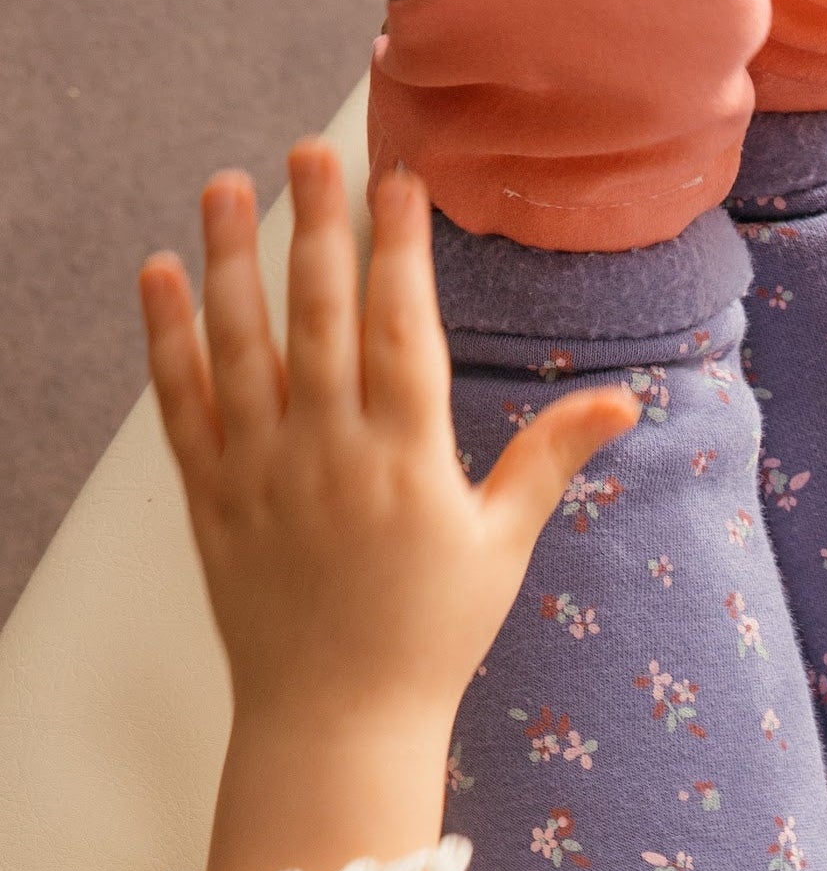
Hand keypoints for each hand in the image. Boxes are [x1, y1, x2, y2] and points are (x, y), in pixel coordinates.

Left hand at [138, 139, 638, 870]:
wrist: (334, 721)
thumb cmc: (432, 631)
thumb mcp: (504, 542)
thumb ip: (554, 456)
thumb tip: (625, 399)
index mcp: (407, 457)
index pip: (400, 327)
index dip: (399, 248)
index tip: (398, 182)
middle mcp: (328, 451)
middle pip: (318, 314)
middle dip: (316, 223)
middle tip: (311, 148)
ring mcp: (260, 472)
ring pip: (240, 344)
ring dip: (230, 258)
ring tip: (224, 183)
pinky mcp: (211, 498)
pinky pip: (180, 405)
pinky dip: (166, 338)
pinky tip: (157, 275)